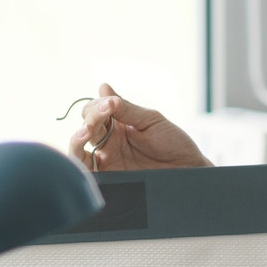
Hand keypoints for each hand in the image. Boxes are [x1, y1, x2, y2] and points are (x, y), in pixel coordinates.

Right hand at [67, 83, 211, 171]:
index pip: (94, 112)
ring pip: (78, 151)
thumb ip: (127, 108)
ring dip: (77, 140)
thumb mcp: (151, 121)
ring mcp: (108, 161)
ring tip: (85, 132)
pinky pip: (89, 174)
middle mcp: (109, 143)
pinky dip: (80, 165)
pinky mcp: (111, 179)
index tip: (111, 104)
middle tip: (103, 114)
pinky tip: (85, 153)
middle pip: (85, 128)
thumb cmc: (174, 143)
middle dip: (90, 118)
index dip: (98, 106)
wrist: (189, 169)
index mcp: (117, 125)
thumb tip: (103, 87)